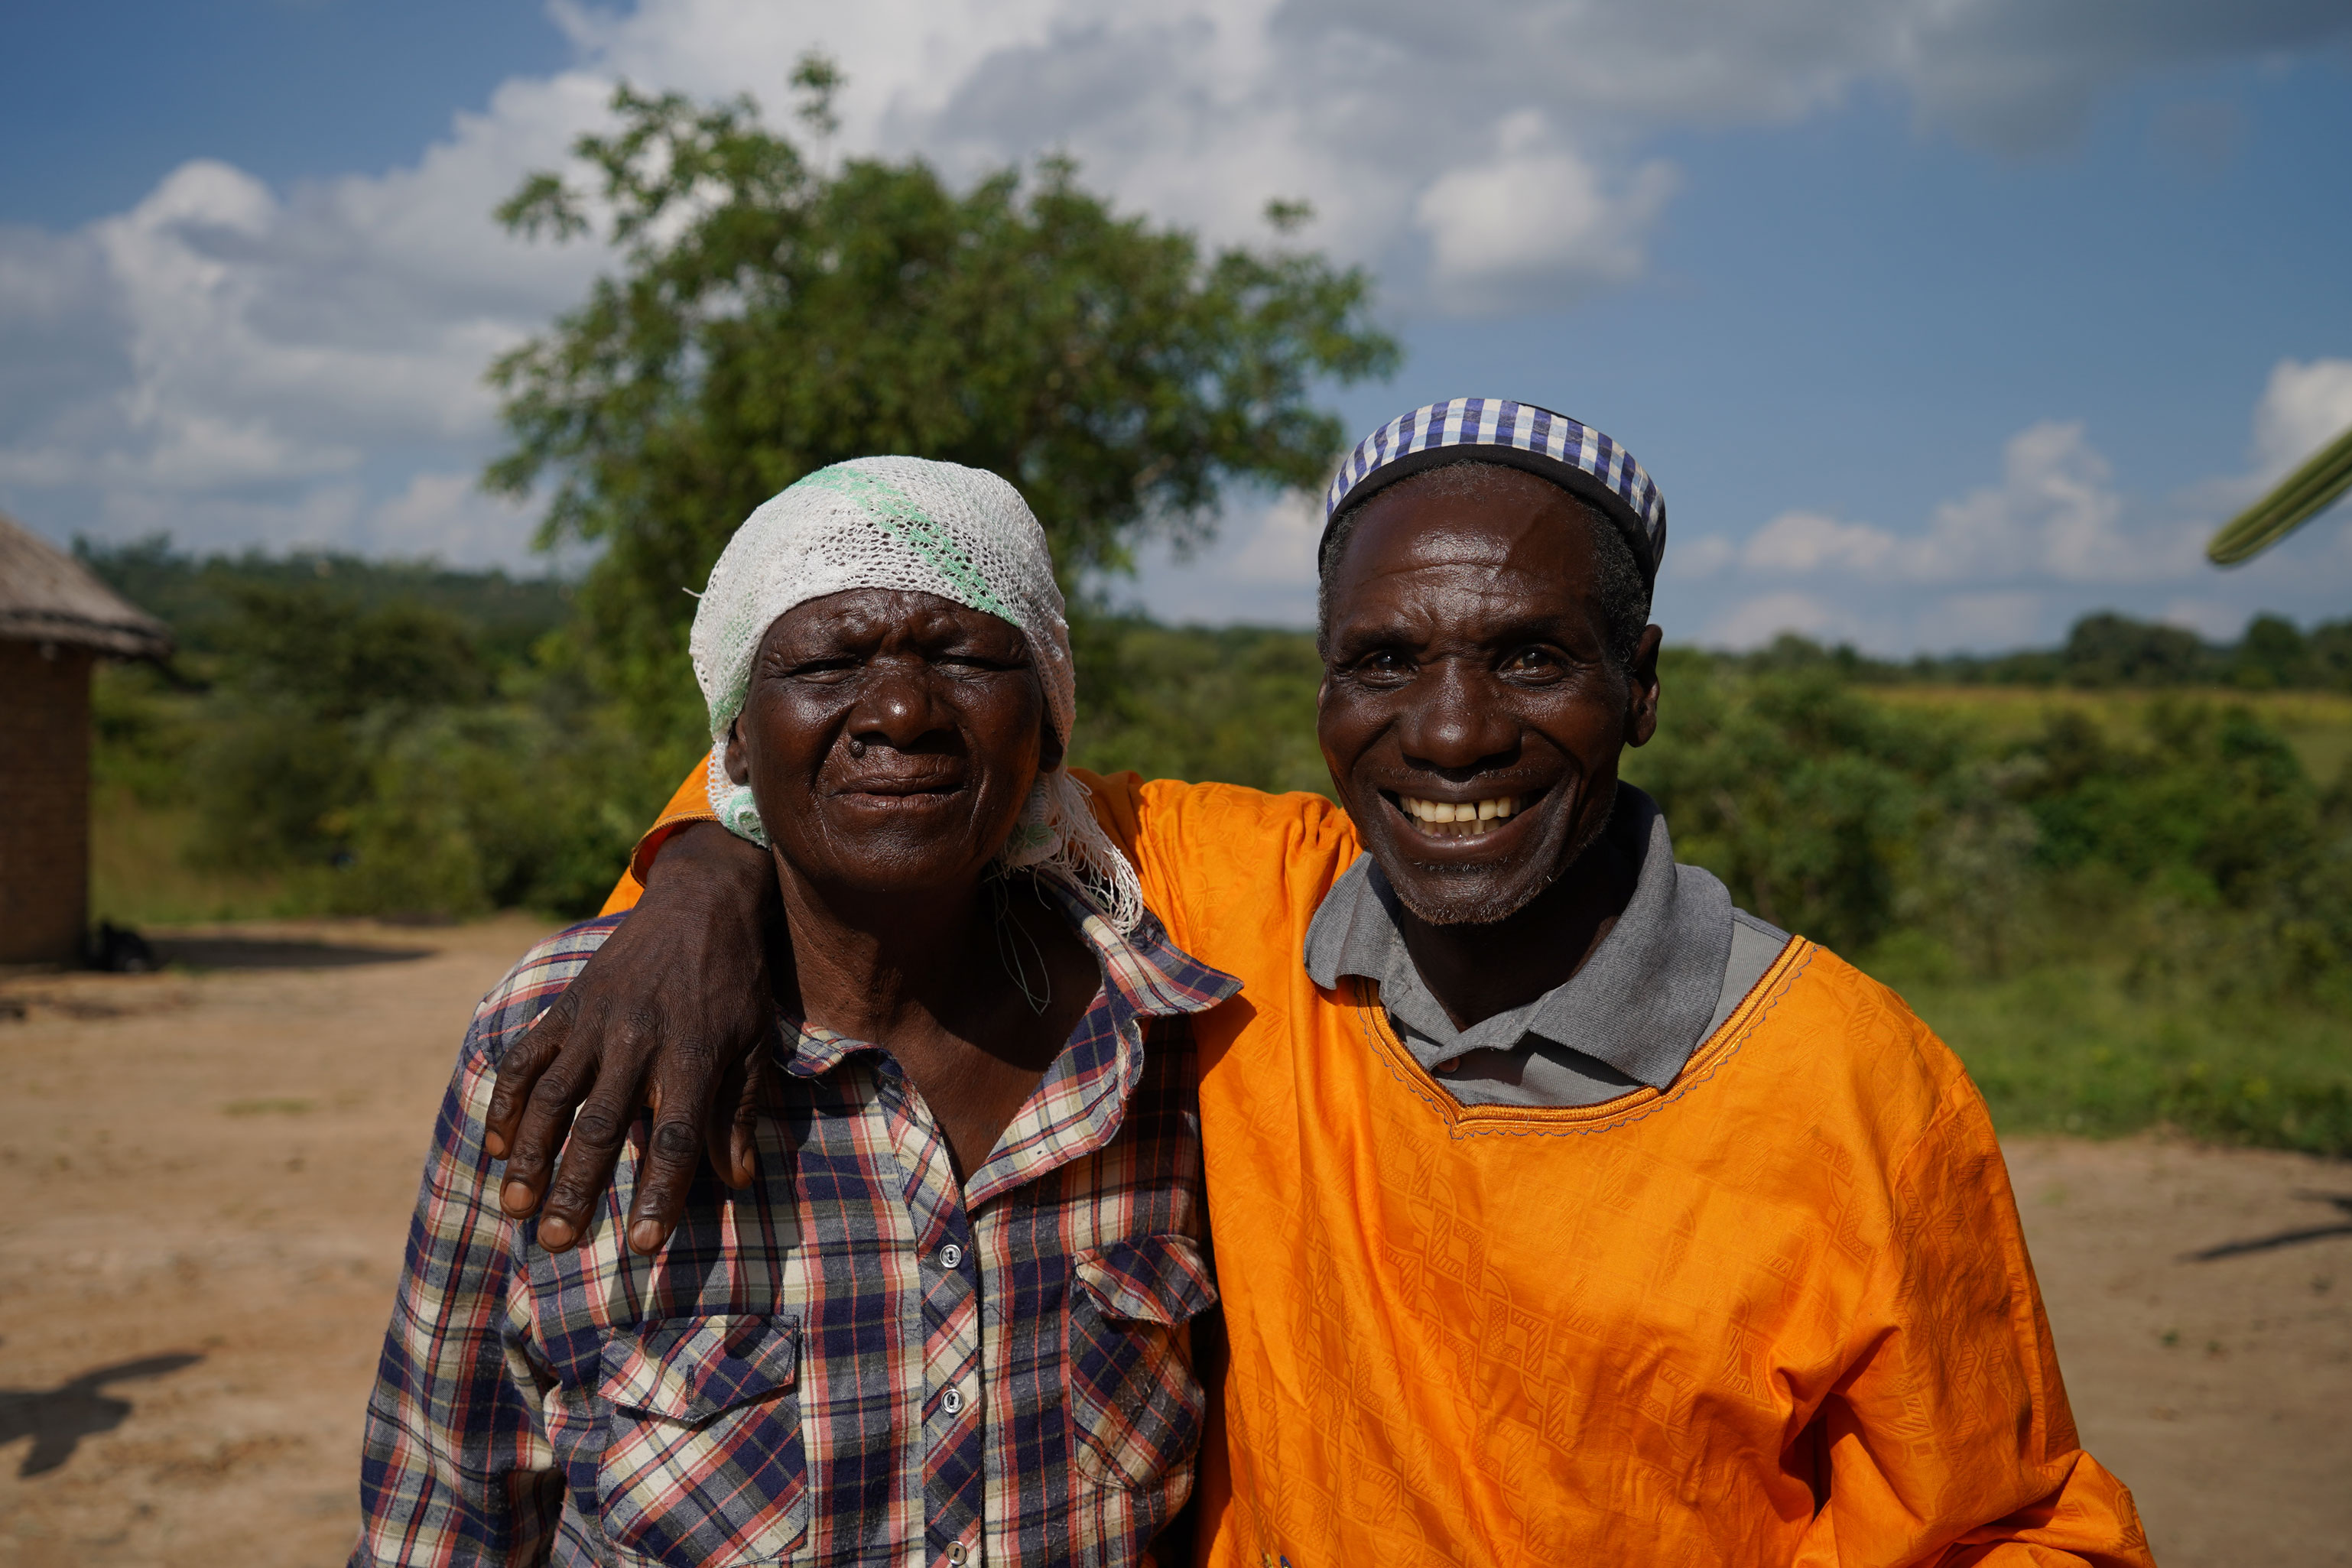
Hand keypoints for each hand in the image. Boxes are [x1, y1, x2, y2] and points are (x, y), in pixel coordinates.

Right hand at [484, 822, 782, 1253]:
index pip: (675, 1137)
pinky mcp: (566, 1006)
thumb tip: (737, 1181)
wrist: (701, 904)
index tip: (640, 1243)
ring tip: (517, 1209)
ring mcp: (596, 1022)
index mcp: (694, 1055)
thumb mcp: (754, 1045)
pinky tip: (500, 1148)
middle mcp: (640, 1041)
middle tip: (556, 1242)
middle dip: (576, 1188)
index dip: (658, 1193)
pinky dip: (508, 1103)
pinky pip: (526, 1059)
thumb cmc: (735, 984)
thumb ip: (738, 1113)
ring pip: (553, 1098)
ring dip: (532, 1157)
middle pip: (602, 1126)